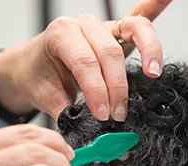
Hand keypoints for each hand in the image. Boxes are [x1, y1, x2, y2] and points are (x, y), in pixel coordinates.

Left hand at [0, 0, 171, 122]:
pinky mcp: (116, 33)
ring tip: (153, 73)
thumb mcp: (45, 95)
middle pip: (110, 52)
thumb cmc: (38, 75)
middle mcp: (84, 26)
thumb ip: (65, 112)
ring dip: (148, 51)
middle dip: (117, 87)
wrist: (33, 64)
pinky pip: (138, 18)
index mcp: (61, 34)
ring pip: (133, 29)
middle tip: (118, 113)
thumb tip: (85, 130)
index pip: (85, 63)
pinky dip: (154, 7)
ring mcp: (103, 26)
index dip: (97, 91)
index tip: (103, 115)